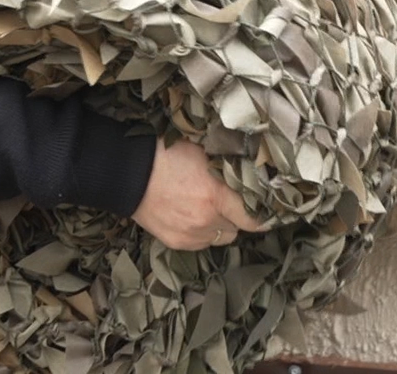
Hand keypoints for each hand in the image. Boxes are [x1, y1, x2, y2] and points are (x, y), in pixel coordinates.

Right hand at [131, 139, 266, 250]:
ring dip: (219, 227)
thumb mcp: (203, 153)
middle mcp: (206, 220)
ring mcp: (190, 235)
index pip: (253, 219)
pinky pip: (202, 244)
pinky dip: (203, 234)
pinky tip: (193, 217)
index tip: (267, 212)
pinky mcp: (176, 243)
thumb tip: (250, 172)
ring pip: (220, 238)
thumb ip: (227, 168)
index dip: (262, 216)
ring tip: (209, 209)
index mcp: (215, 196)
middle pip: (237, 230)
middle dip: (236, 218)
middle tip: (229, 202)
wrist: (128, 174)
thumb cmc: (166, 156)